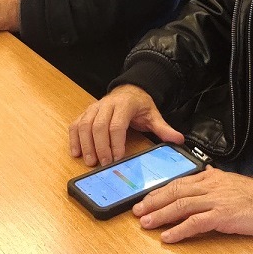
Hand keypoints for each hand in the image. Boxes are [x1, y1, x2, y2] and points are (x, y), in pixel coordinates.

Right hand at [69, 85, 183, 166]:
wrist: (129, 89)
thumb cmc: (139, 105)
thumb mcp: (153, 115)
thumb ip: (163, 128)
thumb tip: (178, 140)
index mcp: (124, 105)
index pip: (116, 124)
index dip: (115, 142)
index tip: (117, 158)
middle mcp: (106, 104)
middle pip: (98, 126)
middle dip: (100, 147)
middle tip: (103, 164)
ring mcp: (94, 108)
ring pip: (84, 125)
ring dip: (85, 144)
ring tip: (90, 162)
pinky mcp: (86, 112)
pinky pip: (75, 124)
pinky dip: (74, 138)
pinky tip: (76, 152)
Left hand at [134, 168, 252, 242]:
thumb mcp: (233, 181)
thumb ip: (217, 178)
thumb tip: (206, 172)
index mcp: (211, 178)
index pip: (178, 182)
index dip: (159, 191)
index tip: (145, 198)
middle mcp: (210, 186)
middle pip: (175, 192)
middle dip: (153, 202)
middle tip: (137, 211)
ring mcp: (216, 200)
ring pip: (181, 206)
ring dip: (160, 215)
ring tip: (145, 223)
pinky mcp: (222, 215)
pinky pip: (195, 223)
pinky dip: (179, 230)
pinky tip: (168, 236)